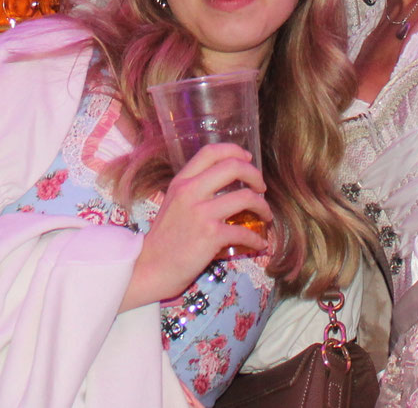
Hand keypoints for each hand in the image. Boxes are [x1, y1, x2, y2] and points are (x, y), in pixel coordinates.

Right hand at [125, 143, 270, 308]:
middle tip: (261, 188)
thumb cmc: (164, 239)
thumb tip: (224, 186)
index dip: (233, 151)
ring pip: (245, 197)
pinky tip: (259, 243)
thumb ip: (194, 191)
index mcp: (181, 182)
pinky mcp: (210, 235)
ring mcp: (201, 213)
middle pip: (233, 167)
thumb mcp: (173, 204)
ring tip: (265, 215)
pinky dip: (257, 238)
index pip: (210, 152)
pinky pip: (244, 231)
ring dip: (262, 207)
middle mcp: (191, 192)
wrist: (151, 267)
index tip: (247, 158)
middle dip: (255, 175)